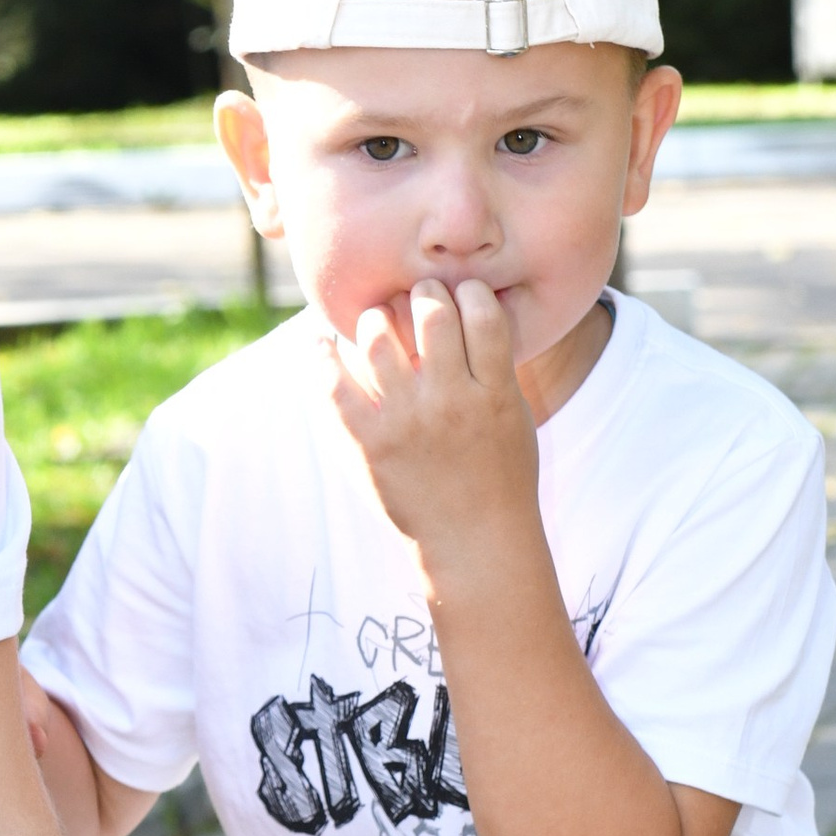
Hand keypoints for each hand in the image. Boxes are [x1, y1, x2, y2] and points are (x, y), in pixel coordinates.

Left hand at [326, 276, 538, 559]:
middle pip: (431, 315)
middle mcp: (450, 401)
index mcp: (494, 392)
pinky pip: (335, 386)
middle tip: (417, 294)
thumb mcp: (515, 418)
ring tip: (377, 319)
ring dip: (376, 317)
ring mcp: (406, 422)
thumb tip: (469, 311)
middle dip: (423, 291)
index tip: (461, 291)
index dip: (469, 290)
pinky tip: (321, 342)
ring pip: (379, 339)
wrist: (476, 544)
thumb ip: (495, 368)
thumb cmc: (502, 479)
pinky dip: (323, 356)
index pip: (482, 314)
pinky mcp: (370, 444)